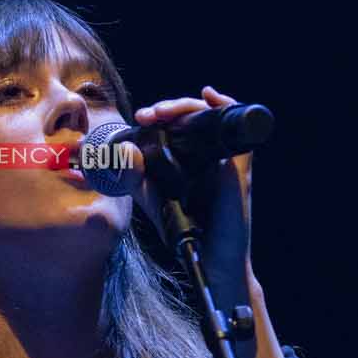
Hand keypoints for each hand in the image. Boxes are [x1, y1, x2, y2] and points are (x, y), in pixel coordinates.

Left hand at [135, 84, 253, 312]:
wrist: (209, 260)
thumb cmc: (187, 231)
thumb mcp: (153, 200)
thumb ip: (135, 179)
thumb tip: (119, 152)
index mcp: (193, 159)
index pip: (180, 124)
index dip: (162, 115)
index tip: (140, 118)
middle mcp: (210, 156)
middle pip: (194, 116)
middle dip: (170, 108)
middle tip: (148, 115)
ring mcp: (225, 161)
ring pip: (212, 117)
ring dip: (187, 106)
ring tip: (165, 111)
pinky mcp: (238, 169)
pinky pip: (237, 131)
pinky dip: (226, 108)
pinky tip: (209, 96)